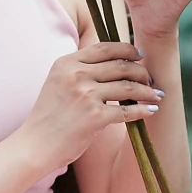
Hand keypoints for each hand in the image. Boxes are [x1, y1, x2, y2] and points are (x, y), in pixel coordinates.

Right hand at [17, 41, 161, 171]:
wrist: (34, 145)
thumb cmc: (49, 117)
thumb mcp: (58, 83)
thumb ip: (80, 71)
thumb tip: (116, 64)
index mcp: (66, 62)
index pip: (104, 48)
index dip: (127, 49)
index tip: (140, 56)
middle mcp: (76, 75)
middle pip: (121, 65)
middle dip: (141, 72)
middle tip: (151, 79)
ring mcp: (86, 95)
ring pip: (128, 87)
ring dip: (147, 91)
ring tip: (156, 95)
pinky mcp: (94, 117)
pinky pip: (127, 111)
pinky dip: (143, 110)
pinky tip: (151, 111)